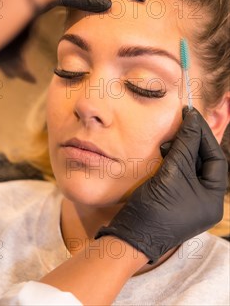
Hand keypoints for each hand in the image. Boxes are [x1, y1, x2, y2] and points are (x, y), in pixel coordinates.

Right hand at [95, 107, 227, 263]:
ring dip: (181, 149)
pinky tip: (163, 150)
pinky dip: (173, 159)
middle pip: (204, 162)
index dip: (204, 135)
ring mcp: (189, 199)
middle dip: (192, 141)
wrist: (133, 233)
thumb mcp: (174, 171)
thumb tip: (191, 119)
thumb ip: (185, 144)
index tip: (192, 116)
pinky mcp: (173, 197)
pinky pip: (178, 173)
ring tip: (169, 139)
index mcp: (213, 198)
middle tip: (181, 121)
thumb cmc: (158, 207)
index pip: (216, 159)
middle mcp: (205, 199)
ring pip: (190, 165)